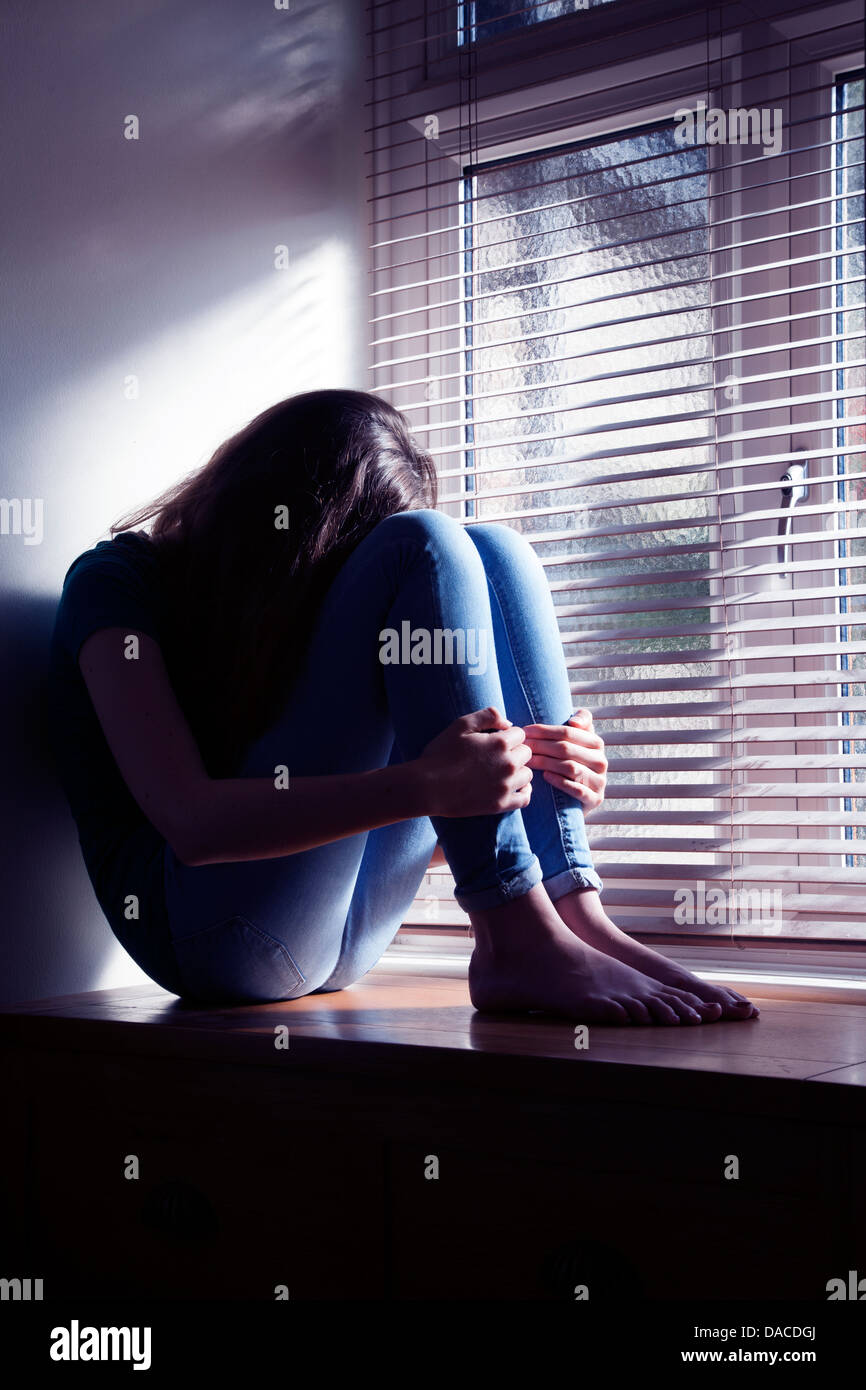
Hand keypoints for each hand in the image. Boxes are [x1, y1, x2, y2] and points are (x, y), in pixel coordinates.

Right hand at [416, 706, 532, 817]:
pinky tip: (512, 787)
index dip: (508, 736)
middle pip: (527, 753)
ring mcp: (506, 786)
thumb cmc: (441, 754)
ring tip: (501, 772)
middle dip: (514, 752)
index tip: (494, 741)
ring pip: (527, 774)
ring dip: (518, 771)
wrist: (427, 787)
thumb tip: (508, 723)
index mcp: (500, 743)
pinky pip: (525, 798)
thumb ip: (488, 716)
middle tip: (495, 757)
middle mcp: (508, 764)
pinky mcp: (501, 804)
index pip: (520, 734)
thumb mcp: (460, 725)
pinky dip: (523, 792)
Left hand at [522, 708, 606, 810]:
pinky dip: (560, 782)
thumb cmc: (571, 763)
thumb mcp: (576, 741)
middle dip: (541, 746)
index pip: (568, 732)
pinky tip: (545, 776)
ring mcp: (599, 781)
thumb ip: (580, 721)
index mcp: (596, 743)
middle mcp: (601, 761)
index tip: (525, 731)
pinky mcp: (595, 799)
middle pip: (567, 749)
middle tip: (523, 746)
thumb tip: (574, 722)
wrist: (577, 799)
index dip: (544, 730)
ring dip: (546, 763)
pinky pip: (578, 789)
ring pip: (571, 768)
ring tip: (529, 761)